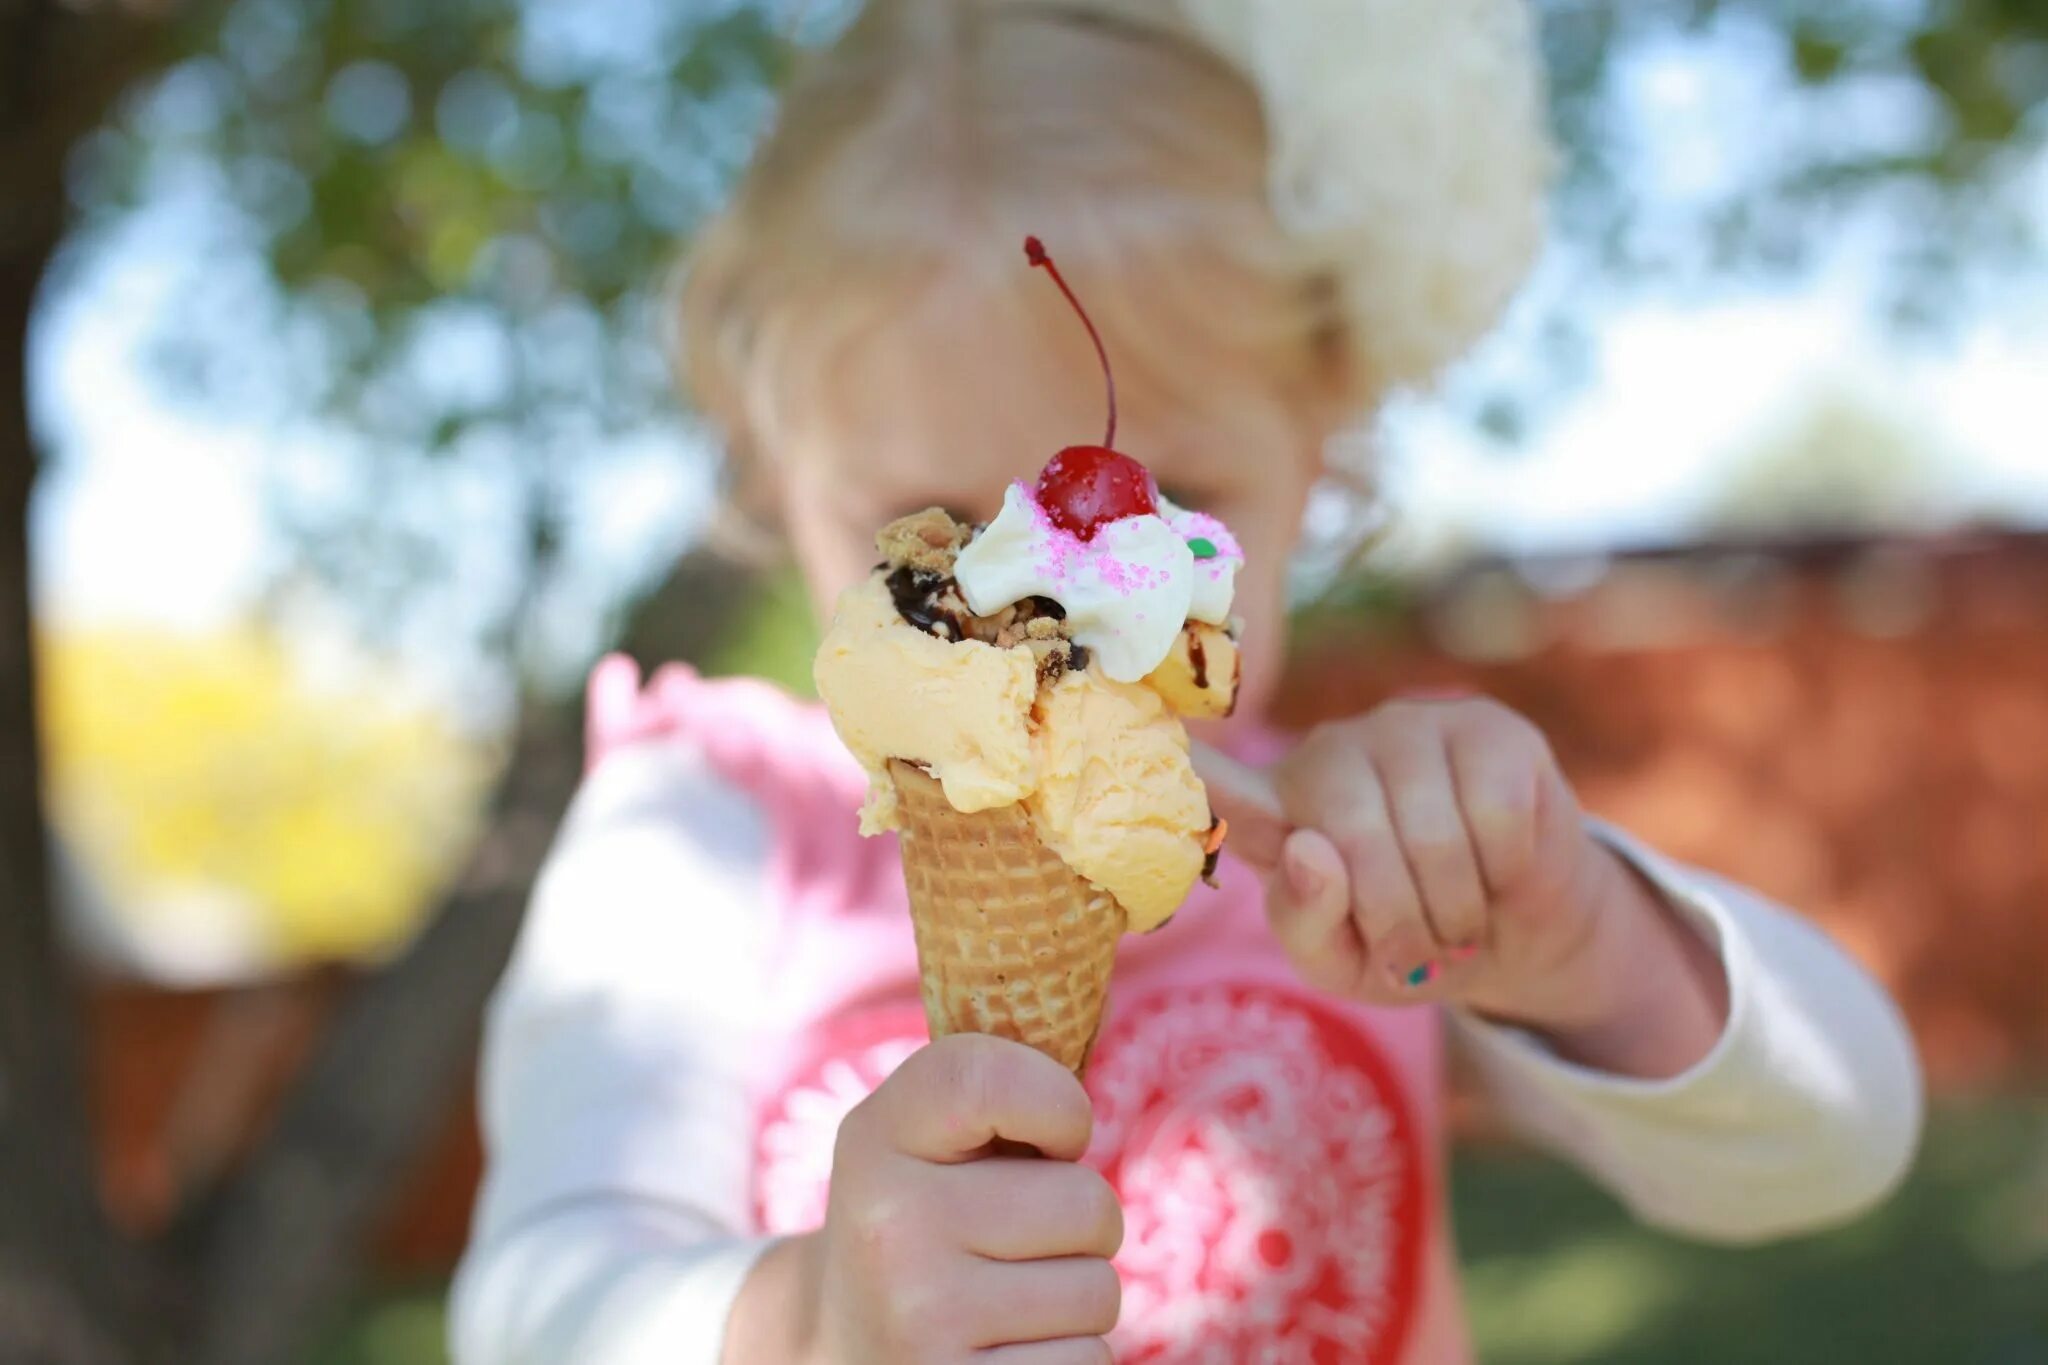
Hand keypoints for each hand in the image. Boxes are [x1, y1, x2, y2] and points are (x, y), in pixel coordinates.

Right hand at [806, 1034, 1121, 1364]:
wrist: (835, 1350)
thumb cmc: (921, 1222)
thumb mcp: (920, 1141)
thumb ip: (995, 1089)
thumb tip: (1098, 1031)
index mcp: (878, 1138)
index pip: (987, 1077)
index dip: (1057, 1102)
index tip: (1059, 1131)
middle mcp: (890, 1227)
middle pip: (1087, 1205)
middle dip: (1081, 1226)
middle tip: (1019, 1241)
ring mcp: (920, 1321)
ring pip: (1098, 1292)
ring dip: (1075, 1300)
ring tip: (1006, 1302)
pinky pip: (1089, 1362)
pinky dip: (1069, 1360)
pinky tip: (1006, 1354)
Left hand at [1200, 696, 1727, 1075]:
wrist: (1517, 934)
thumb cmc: (1410, 946)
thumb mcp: (1344, 965)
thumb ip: (1307, 922)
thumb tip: (1311, 850)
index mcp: (1277, 812)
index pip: (1220, 785)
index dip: (1198, 768)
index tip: (1159, 733)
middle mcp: (1332, 755)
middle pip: (1351, 836)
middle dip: (1397, 919)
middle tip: (1419, 952)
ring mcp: (1408, 728)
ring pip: (1430, 830)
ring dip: (1456, 908)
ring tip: (1458, 920)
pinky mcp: (1487, 727)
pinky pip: (1495, 811)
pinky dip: (1506, 870)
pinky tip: (1501, 869)